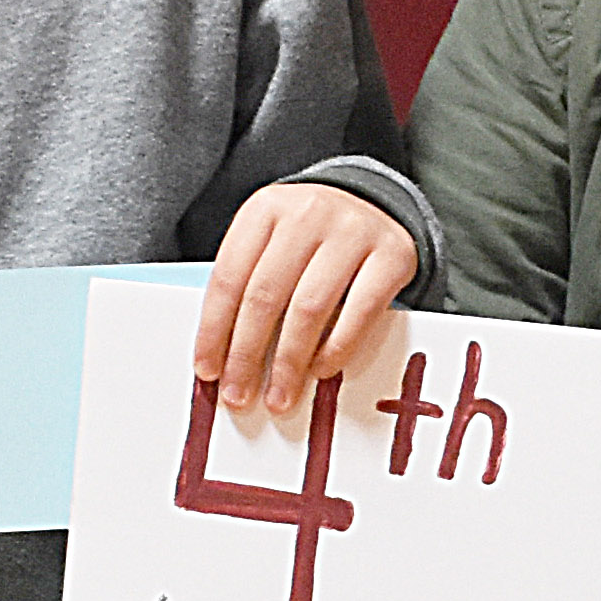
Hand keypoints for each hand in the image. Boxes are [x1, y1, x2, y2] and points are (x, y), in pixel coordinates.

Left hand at [195, 183, 416, 415]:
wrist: (377, 205)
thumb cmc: (312, 237)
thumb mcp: (272, 242)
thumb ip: (248, 284)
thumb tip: (224, 355)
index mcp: (265, 208)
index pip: (229, 277)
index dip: (214, 330)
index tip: (207, 370)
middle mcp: (308, 213)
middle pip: (265, 295)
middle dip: (247, 354)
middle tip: (238, 394)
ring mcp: (353, 232)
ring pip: (309, 308)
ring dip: (289, 362)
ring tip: (279, 396)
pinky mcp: (393, 255)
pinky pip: (359, 313)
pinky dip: (336, 349)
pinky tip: (320, 371)